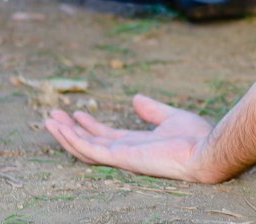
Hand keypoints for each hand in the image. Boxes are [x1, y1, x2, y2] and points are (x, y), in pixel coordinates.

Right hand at [45, 64, 255, 183]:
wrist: (206, 150)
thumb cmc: (195, 137)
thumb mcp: (170, 116)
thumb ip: (152, 110)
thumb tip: (135, 98)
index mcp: (138, 143)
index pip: (108, 135)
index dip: (91, 126)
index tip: (77, 113)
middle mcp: (127, 151)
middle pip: (91, 142)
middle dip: (71, 131)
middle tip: (53, 117)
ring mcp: (122, 156)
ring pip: (85, 148)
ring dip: (66, 135)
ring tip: (49, 121)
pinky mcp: (121, 156)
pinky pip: (91, 149)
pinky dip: (73, 140)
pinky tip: (61, 128)